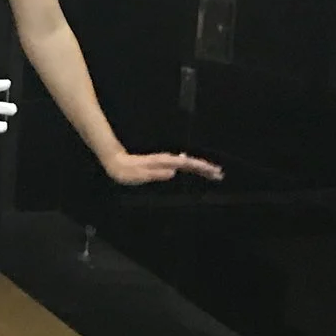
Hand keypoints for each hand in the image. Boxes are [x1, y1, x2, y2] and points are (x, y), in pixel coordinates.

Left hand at [101, 149, 221, 186]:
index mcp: (162, 162)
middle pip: (190, 163)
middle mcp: (166, 160)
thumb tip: (172, 172)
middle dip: (205, 168)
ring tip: (213, 173)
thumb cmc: (125, 170)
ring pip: (187, 164)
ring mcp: (165, 162)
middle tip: (219, 174)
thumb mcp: (138, 174)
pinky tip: (198, 172)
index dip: (200, 167)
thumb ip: (154, 173)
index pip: (186, 164)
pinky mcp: (163, 165)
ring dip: (201, 168)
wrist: (116, 162)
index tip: (212, 171)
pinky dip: (192, 169)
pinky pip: (182, 166)